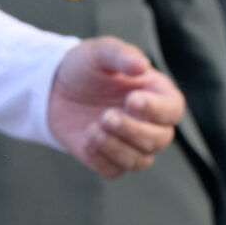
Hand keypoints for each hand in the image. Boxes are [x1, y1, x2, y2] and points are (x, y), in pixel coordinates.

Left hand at [47, 37, 184, 176]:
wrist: (53, 88)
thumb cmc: (85, 66)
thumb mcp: (100, 52)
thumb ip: (122, 55)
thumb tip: (142, 66)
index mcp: (156, 93)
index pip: (172, 109)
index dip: (157, 109)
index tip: (130, 100)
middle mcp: (149, 122)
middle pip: (160, 139)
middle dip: (133, 131)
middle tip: (106, 116)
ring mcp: (129, 143)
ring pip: (140, 160)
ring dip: (117, 149)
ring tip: (92, 129)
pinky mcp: (107, 159)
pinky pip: (114, 172)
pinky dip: (102, 161)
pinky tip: (86, 140)